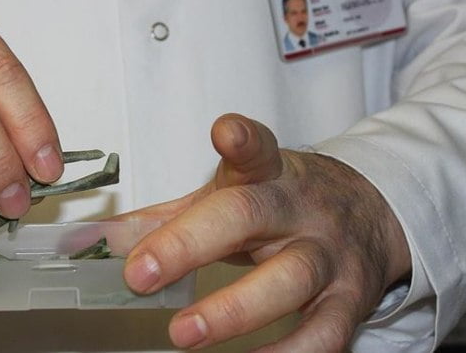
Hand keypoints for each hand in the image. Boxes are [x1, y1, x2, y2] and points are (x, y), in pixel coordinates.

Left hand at [115, 114, 410, 350]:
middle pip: (251, 216)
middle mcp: (298, 209)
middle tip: (141, 274)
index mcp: (266, 175)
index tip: (225, 133)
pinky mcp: (350, 300)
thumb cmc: (281, 204)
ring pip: (289, 279)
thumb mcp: (227, 196)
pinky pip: (323, 335)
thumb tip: (99, 240)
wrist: (366, 214)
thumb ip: (166, 218)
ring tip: (183, 333)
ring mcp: (329, 254)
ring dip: (233, 310)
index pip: (256, 149)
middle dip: (190, 244)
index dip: (242, 141)